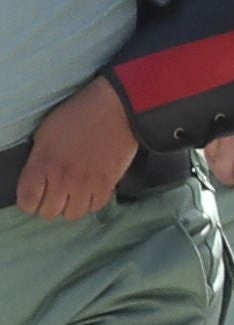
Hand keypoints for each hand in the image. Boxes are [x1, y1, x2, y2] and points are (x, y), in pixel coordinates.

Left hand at [22, 77, 137, 219]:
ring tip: (73, 193)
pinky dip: (91, 202)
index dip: (28, 201)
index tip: (34, 194)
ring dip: (71, 205)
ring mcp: (86, 184)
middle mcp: (62, 179)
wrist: (115, 110)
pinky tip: (90, 190)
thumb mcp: (45, 134)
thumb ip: (38, 160)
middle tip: (55, 192)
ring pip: (72, 214)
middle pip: (49, 213)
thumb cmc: (76, 116)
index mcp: (42, 164)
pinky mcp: (108, 184)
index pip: (27, 203)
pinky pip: (95, 207)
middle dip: (49, 204)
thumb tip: (38, 178)